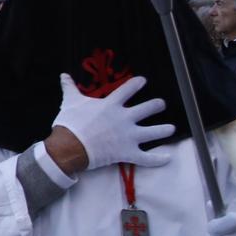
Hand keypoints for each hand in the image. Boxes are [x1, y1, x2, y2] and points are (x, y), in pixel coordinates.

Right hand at [46, 75, 174, 173]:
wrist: (70, 146)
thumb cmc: (70, 123)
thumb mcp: (70, 102)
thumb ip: (70, 88)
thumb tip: (64, 76)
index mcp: (111, 105)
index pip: (128, 89)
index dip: (137, 84)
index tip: (143, 81)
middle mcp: (124, 119)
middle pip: (147, 109)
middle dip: (157, 105)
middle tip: (161, 104)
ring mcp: (128, 136)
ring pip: (153, 132)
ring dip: (164, 130)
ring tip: (171, 128)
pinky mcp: (128, 153)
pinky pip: (147, 158)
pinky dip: (158, 159)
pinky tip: (167, 158)